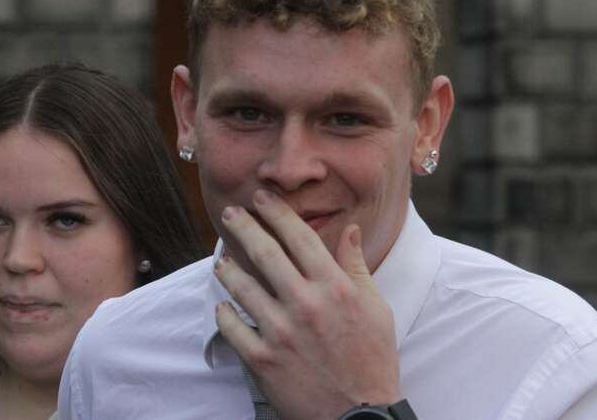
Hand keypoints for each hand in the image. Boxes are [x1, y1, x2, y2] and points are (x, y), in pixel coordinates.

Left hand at [214, 189, 400, 419]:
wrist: (360, 415)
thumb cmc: (372, 360)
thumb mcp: (375, 309)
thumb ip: (356, 267)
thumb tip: (350, 231)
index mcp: (335, 288)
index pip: (300, 238)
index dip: (277, 213)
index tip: (261, 199)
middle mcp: (306, 304)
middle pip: (265, 253)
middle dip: (243, 227)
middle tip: (230, 213)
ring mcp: (281, 332)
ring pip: (242, 287)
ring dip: (228, 268)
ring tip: (221, 260)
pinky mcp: (263, 359)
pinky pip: (232, 328)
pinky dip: (223, 314)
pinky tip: (223, 306)